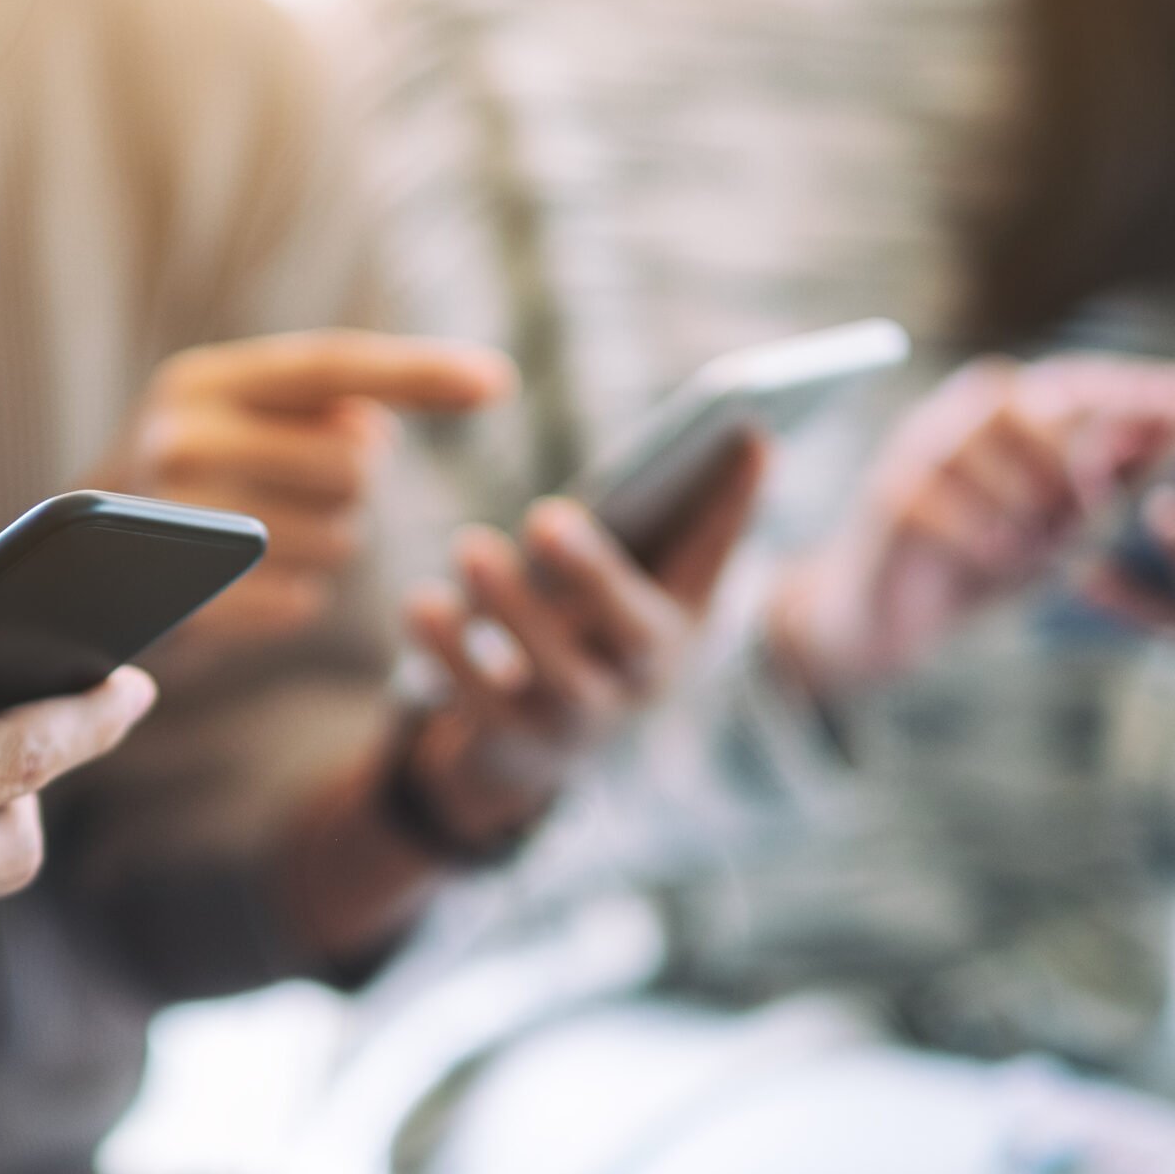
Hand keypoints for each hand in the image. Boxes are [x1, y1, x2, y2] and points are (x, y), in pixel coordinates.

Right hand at [101, 330, 515, 642]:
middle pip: (353, 464)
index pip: (330, 365)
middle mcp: (180, 441)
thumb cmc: (179, 486)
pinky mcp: (187, 604)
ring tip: (255, 541)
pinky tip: (243, 588)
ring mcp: (179, 526)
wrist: (61, 576)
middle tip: (296, 493)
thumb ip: (315, 407)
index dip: (418, 373)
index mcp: (199, 383)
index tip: (499, 382)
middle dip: (352, 485)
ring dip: (325, 545)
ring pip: (339, 539)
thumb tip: (379, 429)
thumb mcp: (228, 421)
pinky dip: (292, 596)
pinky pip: (303, 600)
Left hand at [398, 437, 766, 846]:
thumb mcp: (644, 576)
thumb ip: (689, 517)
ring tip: (469, 547)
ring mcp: (585, 720)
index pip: (716, 559)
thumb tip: (752, 433)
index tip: (745, 432)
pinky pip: (485, 704)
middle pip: (634, 634)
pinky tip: (422, 603)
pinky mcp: (518, 741)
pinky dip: (452, 654)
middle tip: (546, 515)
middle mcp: (646, 679)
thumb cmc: (596, 624)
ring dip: (512, 610)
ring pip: (558, 675)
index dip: (732, 506)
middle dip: (595, 574)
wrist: (543, 738)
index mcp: (683, 621)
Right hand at [768, 355, 1174, 696]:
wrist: (884, 619)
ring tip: (1038, 543)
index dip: (1134, 387)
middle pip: (1024, 402)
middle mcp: (954, 419)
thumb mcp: (1061, 524)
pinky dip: (977, 528)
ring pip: (979, 442)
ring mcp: (914, 452)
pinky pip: (938, 495)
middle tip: (1091, 502)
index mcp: (1002, 417)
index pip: (1074, 382)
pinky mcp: (885, 494)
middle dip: (1068, 451)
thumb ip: (1118, 478)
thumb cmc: (978, 563)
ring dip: (1021, 493)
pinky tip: (998, 557)